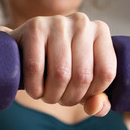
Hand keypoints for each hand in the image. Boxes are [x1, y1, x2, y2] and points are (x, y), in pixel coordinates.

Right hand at [0, 13, 116, 115]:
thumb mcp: (83, 82)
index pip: (106, 73)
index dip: (92, 93)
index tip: (80, 96)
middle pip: (83, 75)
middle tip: (60, 99)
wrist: (23, 48)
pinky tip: (35, 91)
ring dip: (52, 95)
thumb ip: (97, 99)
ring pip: (61, 73)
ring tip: (47, 96)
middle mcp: (83, 22)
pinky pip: (36, 67)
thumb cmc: (59, 66)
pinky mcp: (35, 27)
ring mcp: (59, 22)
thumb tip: (96, 107)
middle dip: (70, 98)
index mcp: (101, 31)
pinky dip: (35, 87)